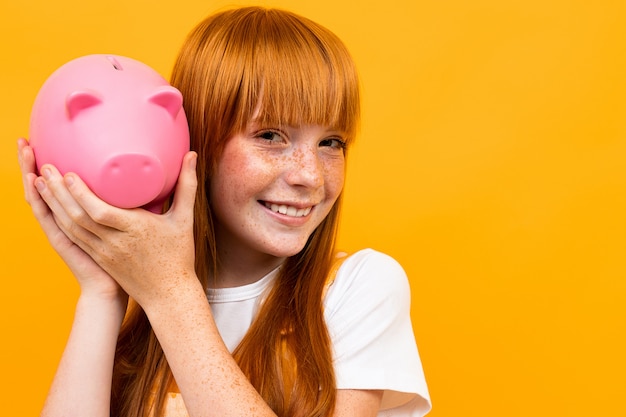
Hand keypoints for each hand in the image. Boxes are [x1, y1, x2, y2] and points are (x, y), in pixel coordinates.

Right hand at [17, 138, 124, 302]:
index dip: (49, 167)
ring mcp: (59, 231)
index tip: (44, 141)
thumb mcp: (132, 224)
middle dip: (32, 163)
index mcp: (78, 217)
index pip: (58, 188)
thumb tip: (152, 179)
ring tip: (25, 149)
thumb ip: (134, 202)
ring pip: (38, 198)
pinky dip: (37, 198)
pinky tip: (33, 181)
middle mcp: (63, 222)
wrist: (114, 290)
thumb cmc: (127, 258)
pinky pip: (44, 217)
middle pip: (41, 188)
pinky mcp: (60, 241)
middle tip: (24, 139)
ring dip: (29, 173)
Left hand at [30, 149, 199, 309]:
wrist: (168, 294)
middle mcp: (115, 242)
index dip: (81, 194)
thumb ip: (187, 186)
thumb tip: (192, 155)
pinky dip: (60, 220)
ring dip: (53, 205)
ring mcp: (104, 252)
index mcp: (135, 230)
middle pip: (78, 217)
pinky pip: (74, 238)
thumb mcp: (185, 219)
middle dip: (58, 192)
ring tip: (40, 182)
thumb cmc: (179, 255)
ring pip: (71, 227)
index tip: (68, 174)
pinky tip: (51, 206)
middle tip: (46, 168)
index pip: (100, 212)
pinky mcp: (99, 258)